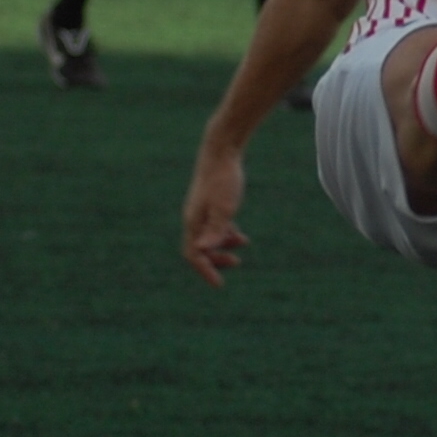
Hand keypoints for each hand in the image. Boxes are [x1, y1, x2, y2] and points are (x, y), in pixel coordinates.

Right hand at [181, 144, 248, 286]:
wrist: (221, 151)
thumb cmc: (223, 179)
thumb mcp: (225, 207)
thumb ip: (216, 229)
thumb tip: (202, 250)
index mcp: (194, 222)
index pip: (194, 255)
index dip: (206, 271)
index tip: (219, 284)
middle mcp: (194, 218)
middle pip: (200, 250)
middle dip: (215, 260)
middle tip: (235, 265)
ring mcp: (202, 211)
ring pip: (208, 238)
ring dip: (223, 247)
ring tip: (242, 244)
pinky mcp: (211, 203)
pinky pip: (215, 227)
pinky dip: (226, 235)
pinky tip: (241, 237)